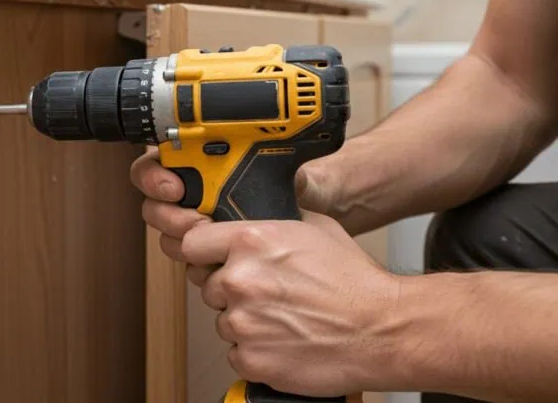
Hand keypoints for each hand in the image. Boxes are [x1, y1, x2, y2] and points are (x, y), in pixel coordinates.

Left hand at [130, 150, 400, 396]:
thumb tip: (248, 217)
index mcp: (250, 241)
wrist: (383, 330)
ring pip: (223, 321)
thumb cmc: (354, 281)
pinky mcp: (250, 358)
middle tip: (268, 295)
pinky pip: (236, 353)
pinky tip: (285, 342)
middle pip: (208, 285)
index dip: (204, 254)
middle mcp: (239, 279)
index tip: (214, 260)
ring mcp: (243, 322)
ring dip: (245, 322)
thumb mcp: (314, 227)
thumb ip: (270, 221)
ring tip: (284, 319)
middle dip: (231, 290)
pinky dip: (255, 351)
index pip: (192, 244)